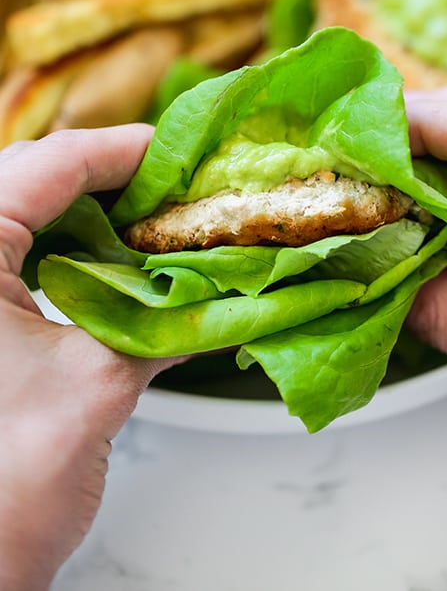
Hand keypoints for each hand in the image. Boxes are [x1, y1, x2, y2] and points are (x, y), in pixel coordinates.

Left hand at [0, 126, 180, 590]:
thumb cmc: (0, 493)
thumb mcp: (97, 388)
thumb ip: (166, 322)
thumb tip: (226, 286)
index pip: (50, 163)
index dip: (125, 150)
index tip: (182, 155)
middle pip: (36, 179)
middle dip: (114, 180)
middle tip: (178, 191)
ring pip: (29, 216)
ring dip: (96, 217)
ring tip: (157, 226)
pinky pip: (24, 261)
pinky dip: (77, 256)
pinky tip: (122, 271)